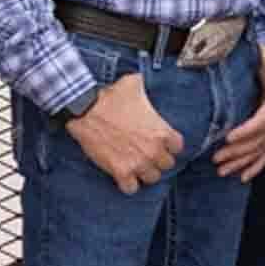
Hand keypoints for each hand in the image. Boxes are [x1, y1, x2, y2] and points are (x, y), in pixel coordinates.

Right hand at [65, 73, 185, 192]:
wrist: (86, 109)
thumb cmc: (110, 96)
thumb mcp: (133, 84)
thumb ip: (143, 84)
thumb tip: (140, 77)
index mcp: (162, 132)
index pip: (178, 147)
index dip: (169, 146)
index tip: (160, 143)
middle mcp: (154, 150)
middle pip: (166, 165)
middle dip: (157, 160)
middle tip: (146, 154)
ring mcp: (137, 162)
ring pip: (152, 179)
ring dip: (144, 173)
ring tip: (135, 166)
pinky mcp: (119, 171)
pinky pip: (131, 189)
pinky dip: (128, 185)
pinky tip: (123, 176)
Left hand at [214, 51, 264, 180]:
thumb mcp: (262, 52)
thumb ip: (246, 56)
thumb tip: (217, 54)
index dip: (250, 129)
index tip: (230, 137)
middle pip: (264, 137)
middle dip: (240, 150)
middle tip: (216, 157)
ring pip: (264, 148)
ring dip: (243, 161)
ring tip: (222, 169)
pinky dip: (257, 165)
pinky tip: (243, 176)